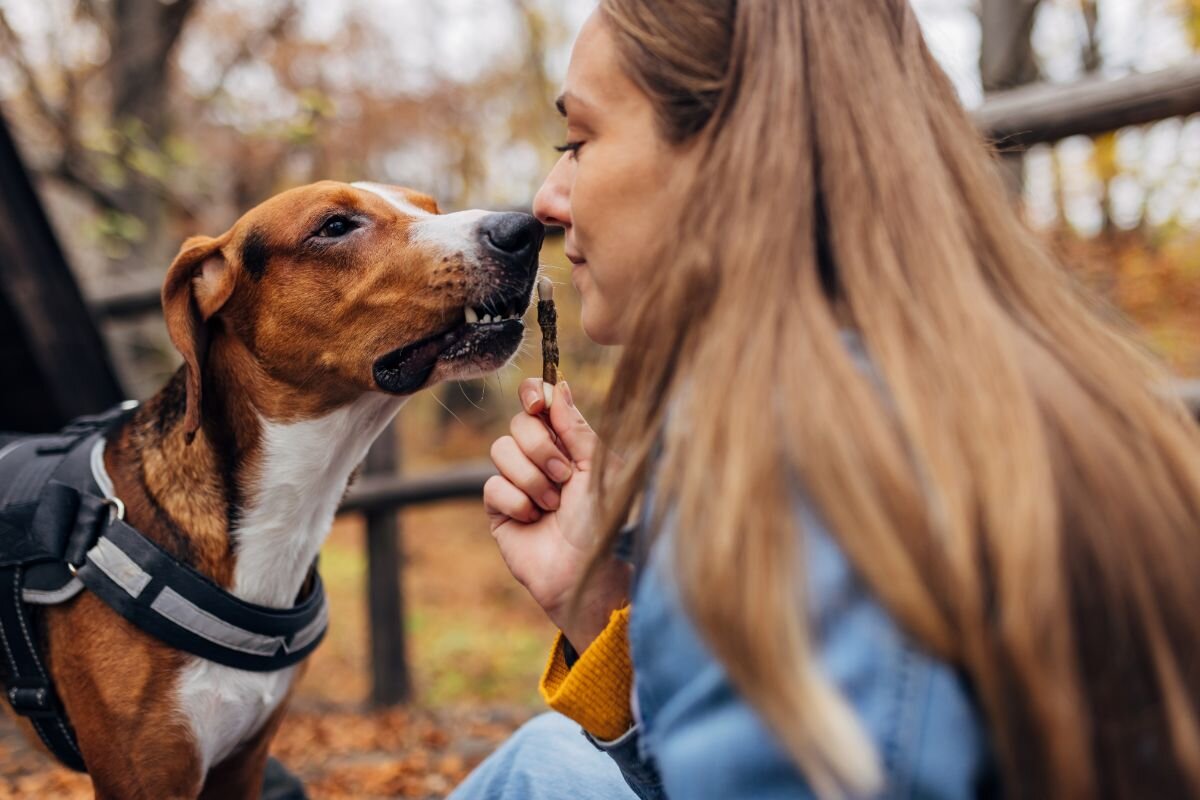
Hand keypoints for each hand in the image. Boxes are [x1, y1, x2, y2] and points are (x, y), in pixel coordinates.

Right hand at [484, 379, 630, 652]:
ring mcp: (518, 481)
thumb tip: (560, 386)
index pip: (540, 400)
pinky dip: (517, 501)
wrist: (588, 571)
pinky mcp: (499, 508)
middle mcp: (541, 457)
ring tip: (553, 504)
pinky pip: (492, 485)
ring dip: (532, 477)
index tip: (538, 404)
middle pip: (518, 422)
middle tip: (564, 476)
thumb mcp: (598, 469)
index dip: (533, 394)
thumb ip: (576, 428)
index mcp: (569, 441)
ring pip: (500, 449)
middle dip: (541, 447)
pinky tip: (535, 519)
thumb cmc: (604, 522)